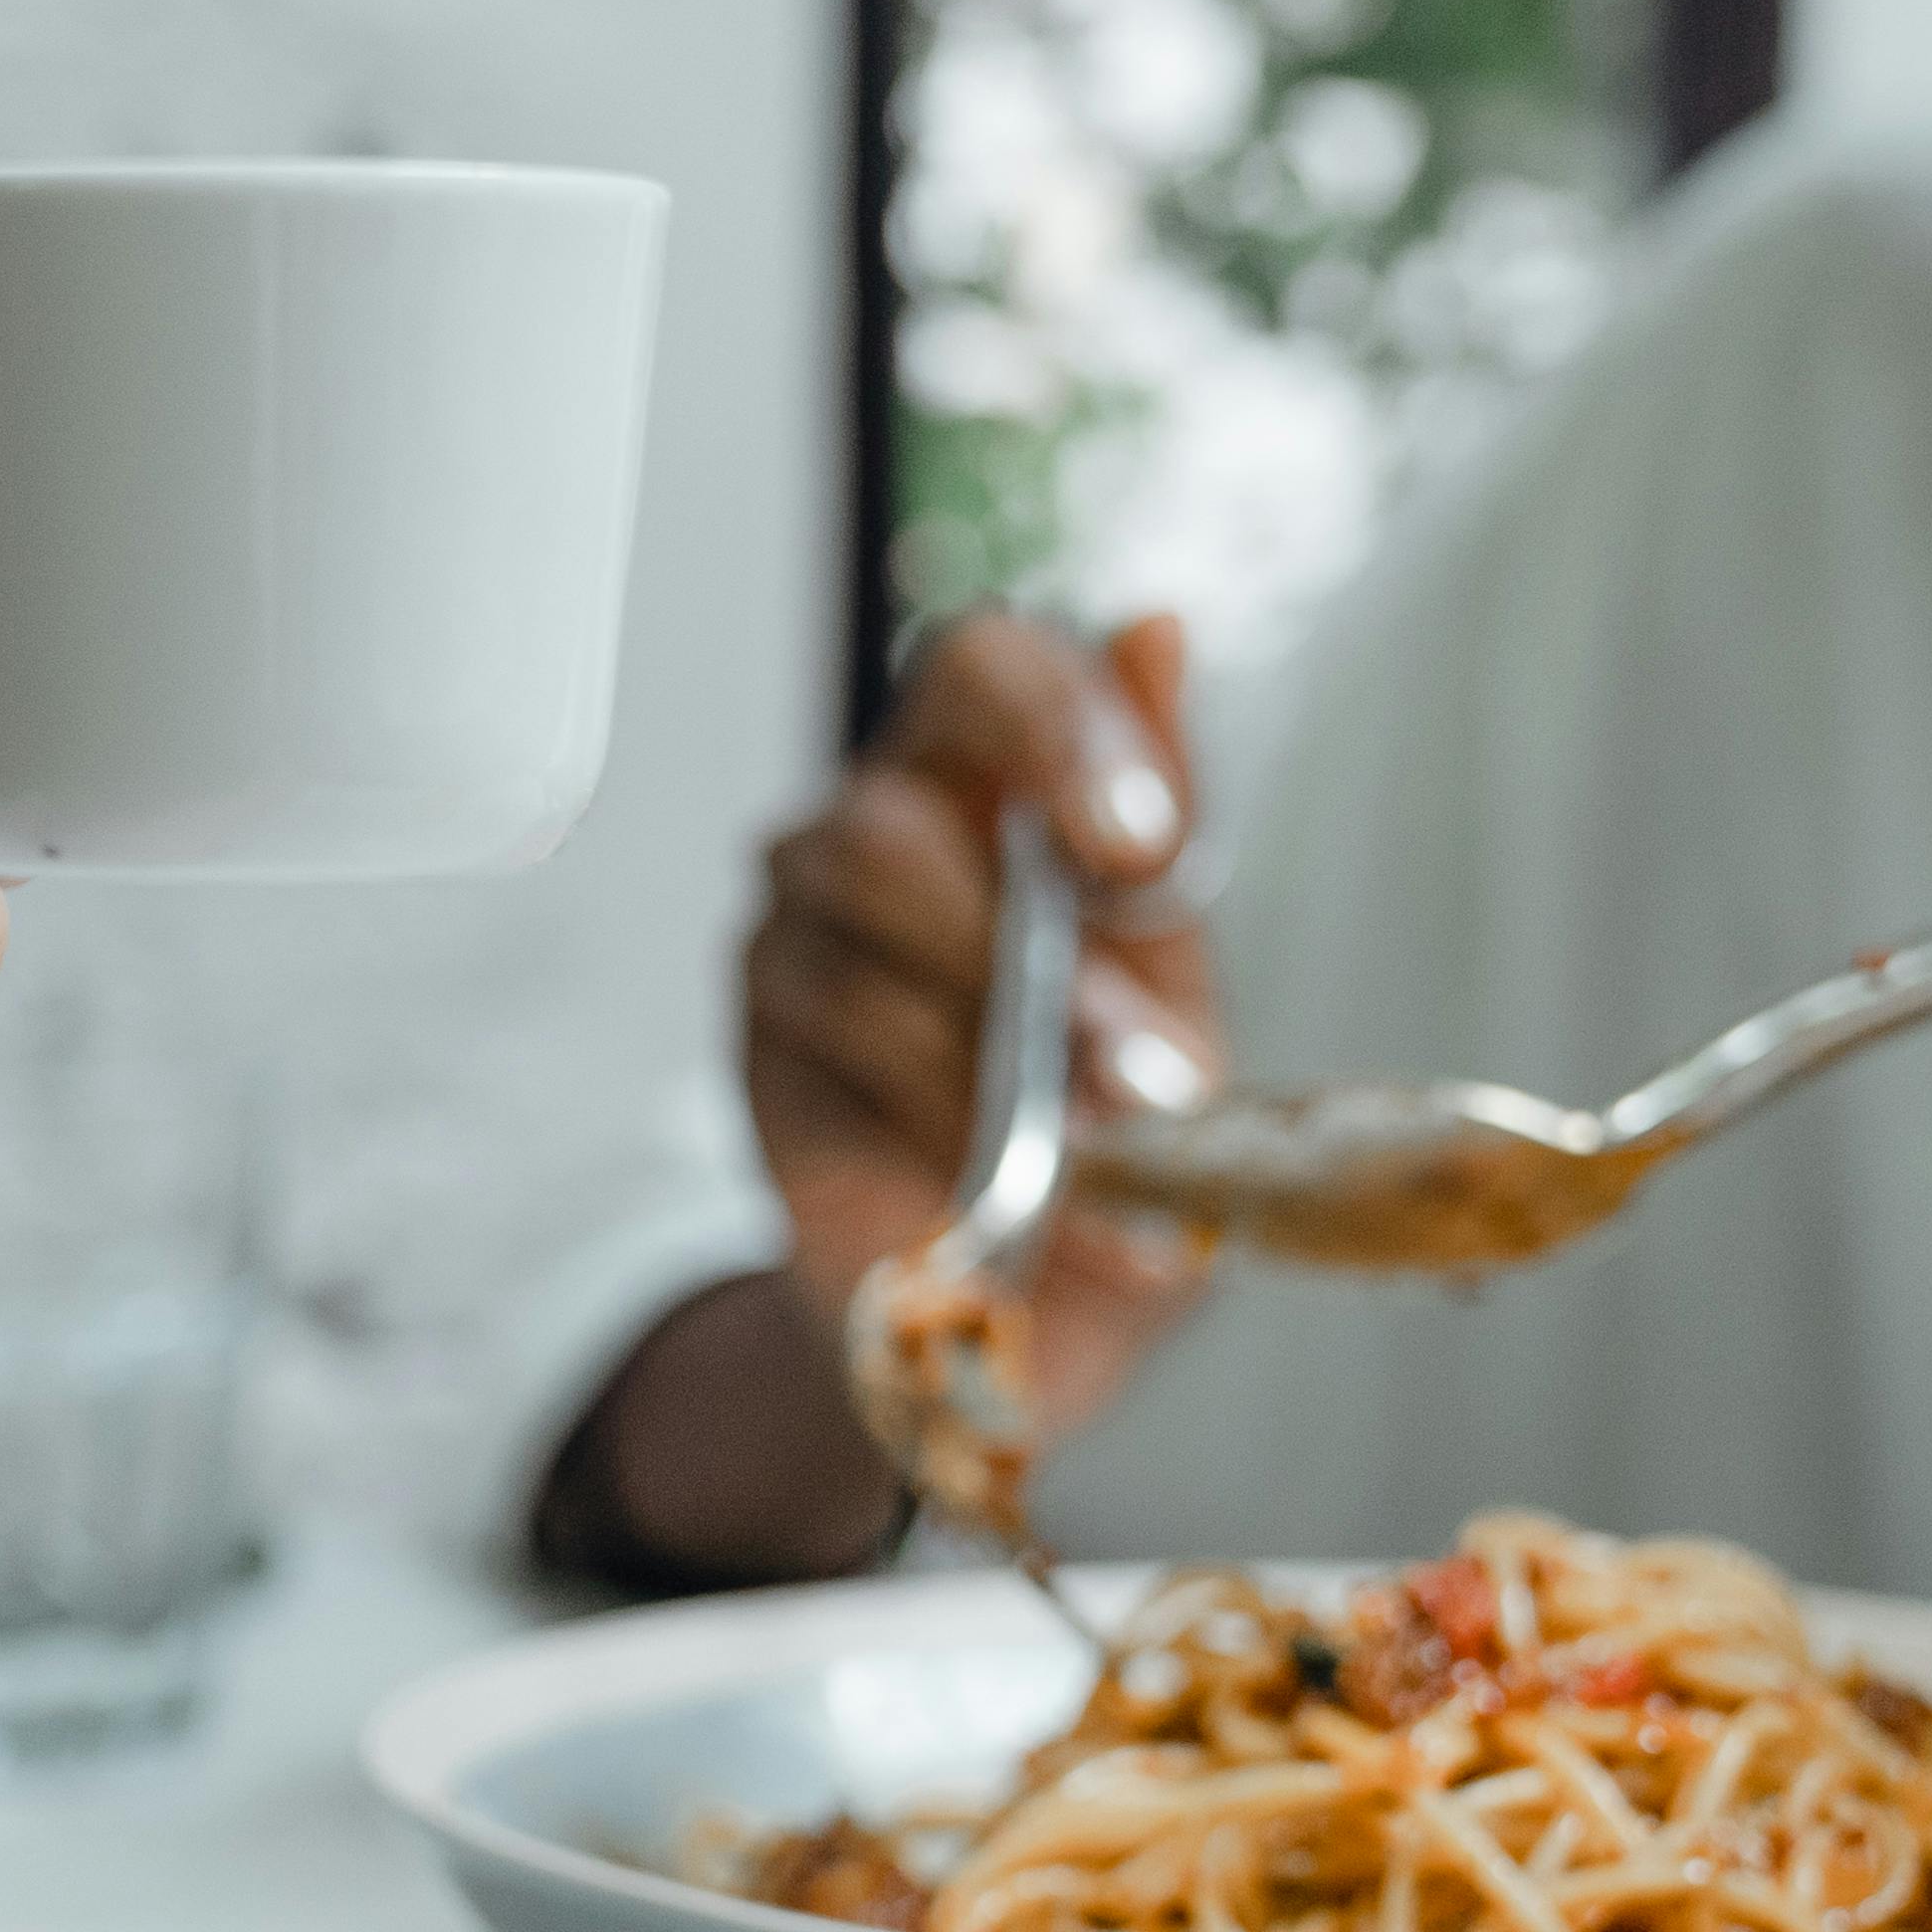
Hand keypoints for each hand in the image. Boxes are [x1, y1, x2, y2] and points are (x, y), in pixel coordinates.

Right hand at [740, 611, 1228, 1449]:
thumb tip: (1155, 624)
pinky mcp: (758, 1038)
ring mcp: (798, 926)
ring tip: (1095, 1153)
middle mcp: (874, 821)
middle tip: (1150, 1077)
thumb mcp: (1173, 978)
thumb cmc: (1107, 1115)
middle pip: (889, 813)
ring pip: (853, 930)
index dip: (1054, 728)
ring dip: (996, 1052)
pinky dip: (944, 1123)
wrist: (1027, 1307)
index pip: (984, 664)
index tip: (1135, 843)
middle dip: (1033, 955)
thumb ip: (1163, 827)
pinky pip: (832, 1046)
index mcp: (990, 774)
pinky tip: (1006, 1189)